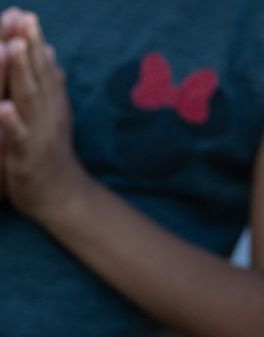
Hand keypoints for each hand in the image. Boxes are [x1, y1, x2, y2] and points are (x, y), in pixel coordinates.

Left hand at [0, 8, 89, 220]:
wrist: (62, 196)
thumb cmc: (53, 153)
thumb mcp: (54, 114)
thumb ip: (51, 83)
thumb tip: (50, 51)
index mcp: (50, 104)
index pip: (43, 67)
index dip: (35, 40)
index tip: (28, 15)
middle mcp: (47, 115)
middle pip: (38, 77)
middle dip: (31, 47)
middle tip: (26, 19)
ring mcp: (38, 135)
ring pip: (29, 100)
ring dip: (23, 74)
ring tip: (16, 48)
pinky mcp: (26, 157)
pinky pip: (18, 138)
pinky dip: (12, 123)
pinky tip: (5, 109)